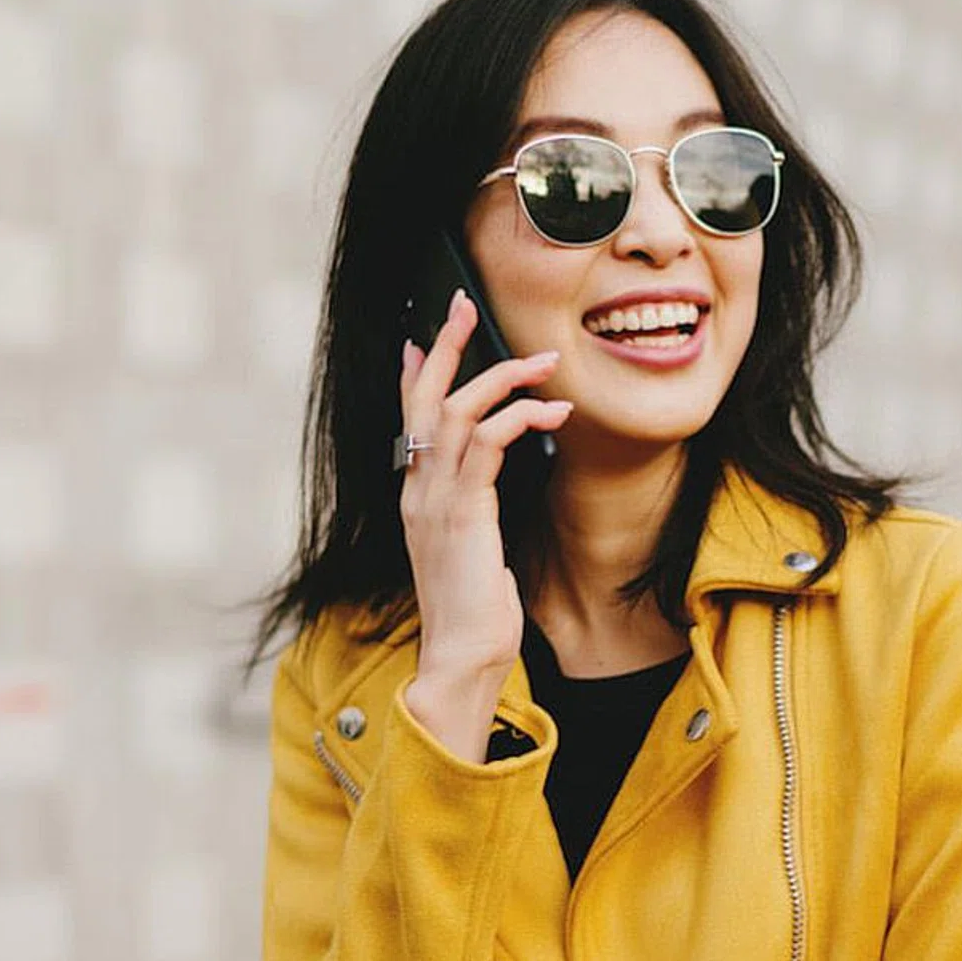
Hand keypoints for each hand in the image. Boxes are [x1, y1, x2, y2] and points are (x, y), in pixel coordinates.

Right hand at [397, 288, 571, 760]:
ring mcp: (435, 499)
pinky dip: (520, 417)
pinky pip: (487, 443)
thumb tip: (486, 494)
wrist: (463, 657)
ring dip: (503, 375)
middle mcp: (417, 489)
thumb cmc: (475, 612)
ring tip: (545, 359)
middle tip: (464, 304)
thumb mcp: (472, 550)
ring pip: (457, 410)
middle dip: (444, 346)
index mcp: (416, 496)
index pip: (408, 419)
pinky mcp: (464, 512)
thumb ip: (473, 514)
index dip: (414, 374)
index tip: (420, 336)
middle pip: (421, 398)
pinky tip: (553, 411)